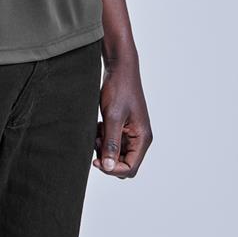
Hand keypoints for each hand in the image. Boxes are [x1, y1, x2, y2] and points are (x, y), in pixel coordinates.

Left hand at [92, 57, 151, 177]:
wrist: (119, 68)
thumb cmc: (119, 89)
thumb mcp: (112, 117)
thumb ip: (111, 143)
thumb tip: (109, 166)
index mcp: (142, 138)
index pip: (130, 167)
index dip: (113, 169)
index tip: (96, 161)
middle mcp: (139, 138)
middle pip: (124, 163)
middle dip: (108, 159)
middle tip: (95, 144)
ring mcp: (131, 132)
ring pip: (117, 153)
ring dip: (104, 147)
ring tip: (96, 133)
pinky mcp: (123, 126)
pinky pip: (113, 141)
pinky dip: (103, 138)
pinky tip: (98, 127)